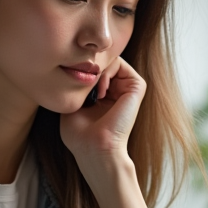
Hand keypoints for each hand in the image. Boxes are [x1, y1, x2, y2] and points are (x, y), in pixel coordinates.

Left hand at [59, 56, 144, 172]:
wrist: (95, 148)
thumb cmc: (80, 135)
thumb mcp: (71, 106)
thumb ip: (74, 87)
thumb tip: (75, 68)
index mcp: (103, 96)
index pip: (92, 69)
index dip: (80, 69)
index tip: (72, 83)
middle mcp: (117, 91)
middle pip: (101, 62)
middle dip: (88, 67)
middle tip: (82, 85)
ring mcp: (127, 89)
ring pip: (109, 60)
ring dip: (96, 70)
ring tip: (92, 91)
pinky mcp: (136, 87)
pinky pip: (120, 63)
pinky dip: (106, 71)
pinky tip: (100, 91)